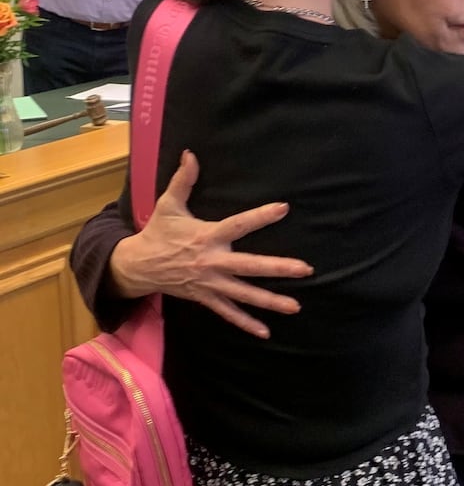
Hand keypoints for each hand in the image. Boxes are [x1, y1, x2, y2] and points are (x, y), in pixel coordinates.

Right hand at [111, 150, 312, 337]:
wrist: (137, 266)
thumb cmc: (158, 232)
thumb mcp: (168, 204)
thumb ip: (184, 180)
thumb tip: (190, 153)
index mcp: (207, 235)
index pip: (239, 224)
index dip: (260, 216)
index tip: (283, 208)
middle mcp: (212, 261)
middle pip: (249, 266)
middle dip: (278, 268)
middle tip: (305, 269)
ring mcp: (210, 283)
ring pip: (244, 294)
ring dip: (270, 301)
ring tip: (295, 307)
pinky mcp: (205, 297)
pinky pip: (228, 313)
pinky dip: (245, 323)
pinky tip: (266, 332)